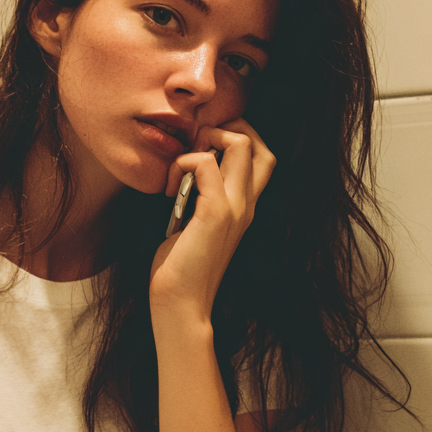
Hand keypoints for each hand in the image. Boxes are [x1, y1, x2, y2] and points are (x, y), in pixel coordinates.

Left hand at [150, 118, 275, 323]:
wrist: (180, 302)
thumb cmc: (180, 266)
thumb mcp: (194, 224)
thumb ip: (199, 198)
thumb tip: (182, 173)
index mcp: (245, 207)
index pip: (261, 155)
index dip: (235, 138)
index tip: (201, 150)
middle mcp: (247, 204)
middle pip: (256, 143)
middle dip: (223, 130)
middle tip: (193, 151)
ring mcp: (235, 208)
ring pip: (239, 144)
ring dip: (203, 142)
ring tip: (181, 168)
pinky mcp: (215, 214)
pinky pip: (205, 163)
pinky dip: (183, 163)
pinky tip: (169, 189)